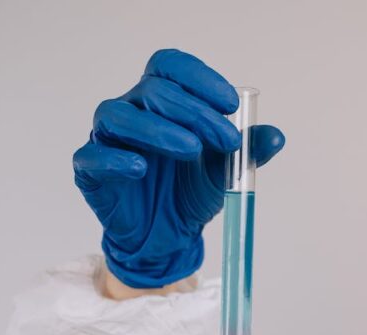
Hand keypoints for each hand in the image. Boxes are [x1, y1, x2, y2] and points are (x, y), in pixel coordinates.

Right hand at [72, 49, 284, 287]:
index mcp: (163, 101)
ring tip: (191, 150)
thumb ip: (250, 151)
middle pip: (152, 90)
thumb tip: (276, 135)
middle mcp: (132, 110)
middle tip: (227, 140)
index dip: (199, 78)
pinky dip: (116, 159)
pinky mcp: (90, 170)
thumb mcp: (227, 171)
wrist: (169, 235)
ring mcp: (107, 138)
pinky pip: (93, 155)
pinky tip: (141, 168)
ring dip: (158, 129)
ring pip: (117, 115)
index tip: (231, 104)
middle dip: (194, 112)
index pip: (171, 67)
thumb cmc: (191, 191)